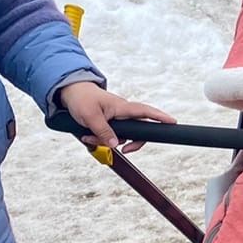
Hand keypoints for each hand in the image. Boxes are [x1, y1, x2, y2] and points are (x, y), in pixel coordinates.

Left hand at [58, 80, 174, 152]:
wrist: (70, 92)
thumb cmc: (81, 98)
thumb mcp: (90, 117)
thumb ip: (103, 131)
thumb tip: (115, 144)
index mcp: (122, 107)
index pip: (145, 112)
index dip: (160, 117)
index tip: (173, 122)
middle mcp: (122, 112)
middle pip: (137, 131)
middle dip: (130, 142)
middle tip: (124, 150)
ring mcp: (116, 117)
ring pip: (119, 135)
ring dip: (105, 140)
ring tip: (89, 137)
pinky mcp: (108, 122)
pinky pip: (108, 135)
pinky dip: (99, 138)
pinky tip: (88, 135)